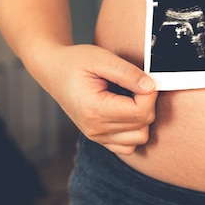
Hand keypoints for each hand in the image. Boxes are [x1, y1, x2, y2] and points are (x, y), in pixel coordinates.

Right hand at [43, 44, 157, 154]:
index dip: (150, 94)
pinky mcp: (100, 138)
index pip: (140, 112)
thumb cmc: (75, 62)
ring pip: (140, 137)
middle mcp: (95, 128)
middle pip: (143, 124)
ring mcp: (97, 136)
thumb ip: (127, 73)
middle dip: (147, 103)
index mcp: (94, 109)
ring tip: (132, 97)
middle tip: (137, 84)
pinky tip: (128, 110)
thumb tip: (151, 86)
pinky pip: (129, 146)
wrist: (54, 71)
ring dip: (143, 117)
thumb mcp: (101, 58)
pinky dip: (134, 130)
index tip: (146, 79)